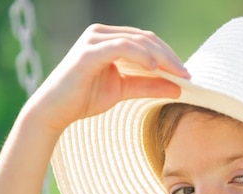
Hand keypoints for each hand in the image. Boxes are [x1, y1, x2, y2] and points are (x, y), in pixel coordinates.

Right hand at [26, 24, 189, 134]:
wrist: (56, 110)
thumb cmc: (85, 98)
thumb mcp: (125, 90)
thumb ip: (149, 86)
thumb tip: (178, 88)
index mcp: (109, 39)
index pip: (147, 41)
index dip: (169, 55)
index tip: (186, 74)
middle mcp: (102, 34)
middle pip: (145, 38)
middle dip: (170, 57)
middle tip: (187, 75)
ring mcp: (94, 40)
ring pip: (137, 41)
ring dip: (161, 57)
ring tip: (177, 74)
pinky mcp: (89, 51)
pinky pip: (122, 47)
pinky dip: (141, 56)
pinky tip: (155, 69)